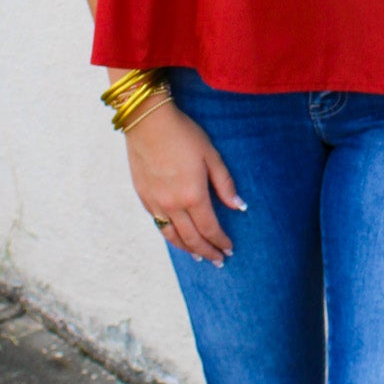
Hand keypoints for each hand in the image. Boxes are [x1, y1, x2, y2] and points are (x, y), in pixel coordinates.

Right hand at [124, 98, 245, 264]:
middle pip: (192, 238)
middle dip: (207, 251)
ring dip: (188, 249)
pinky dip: (170, 236)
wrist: (147, 122)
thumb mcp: (211, 155)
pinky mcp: (143, 197)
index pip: (210, 229)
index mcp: (193, 195)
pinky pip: (158, 224)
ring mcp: (155, 203)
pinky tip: (177, 236)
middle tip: (218, 260)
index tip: (229, 249)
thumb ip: (225, 184)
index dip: (221, 241)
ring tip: (199, 256)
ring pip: (172, 236)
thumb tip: (239, 206)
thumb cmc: (183, 135)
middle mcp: (173, 205)